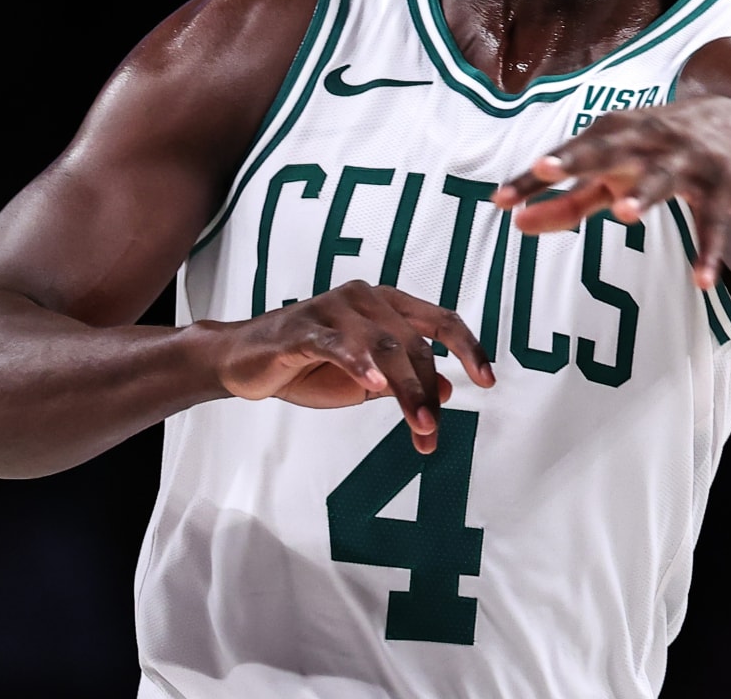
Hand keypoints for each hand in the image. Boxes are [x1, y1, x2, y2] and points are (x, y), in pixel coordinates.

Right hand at [212, 281, 495, 453]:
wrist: (243, 362)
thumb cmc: (307, 366)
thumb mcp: (366, 380)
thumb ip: (403, 380)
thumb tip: (448, 389)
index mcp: (385, 305)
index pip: (439, 320)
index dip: (469, 347)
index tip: (487, 381)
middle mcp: (365, 299)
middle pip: (414, 343)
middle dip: (428, 391)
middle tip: (432, 432)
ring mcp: (333, 309)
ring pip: (384, 345)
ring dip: (406, 388)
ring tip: (418, 424)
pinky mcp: (301, 328)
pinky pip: (337, 343)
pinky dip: (359, 362)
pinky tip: (374, 383)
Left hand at [490, 97, 730, 289]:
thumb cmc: (657, 148)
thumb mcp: (612, 168)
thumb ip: (568, 198)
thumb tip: (515, 223)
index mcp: (614, 135)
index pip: (567, 158)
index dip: (533, 179)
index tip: (499, 200)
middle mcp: (646, 143)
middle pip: (606, 152)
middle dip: (576, 158)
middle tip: (546, 169)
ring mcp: (684, 165)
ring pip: (660, 180)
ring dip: (642, 194)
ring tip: (623, 214)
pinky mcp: (719, 191)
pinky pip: (711, 224)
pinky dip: (708, 251)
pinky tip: (701, 281)